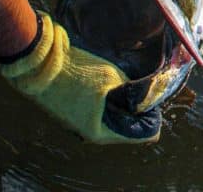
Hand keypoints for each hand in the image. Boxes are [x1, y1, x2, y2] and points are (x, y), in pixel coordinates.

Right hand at [0, 13, 159, 144]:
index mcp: (99, 133)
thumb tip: (145, 90)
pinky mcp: (74, 110)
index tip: (161, 104)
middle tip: (153, 93)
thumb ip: (129, 87)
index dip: (151, 121)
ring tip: (139, 87)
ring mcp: (80, 122)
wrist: (41, 65)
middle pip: (124, 126)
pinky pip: (99, 109)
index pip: (136, 135)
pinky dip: (111, 100)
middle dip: (139, 111)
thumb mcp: (110, 77)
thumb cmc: (76, 73)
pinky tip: (119, 84)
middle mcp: (89, 133)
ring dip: (124, 104)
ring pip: (111, 117)